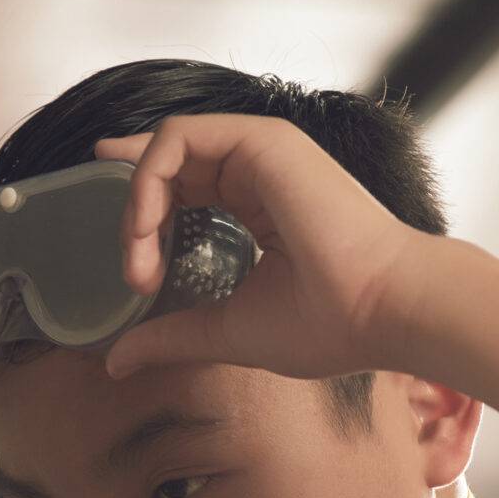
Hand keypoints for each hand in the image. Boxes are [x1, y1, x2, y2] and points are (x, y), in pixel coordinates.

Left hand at [97, 114, 433, 382]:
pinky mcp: (262, 141)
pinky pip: (179, 136)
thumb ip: (172, 336)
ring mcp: (262, 151)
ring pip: (167, 148)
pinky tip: (148, 226)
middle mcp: (261, 171)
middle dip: (134, 216)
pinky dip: (149, 177)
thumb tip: (116, 361)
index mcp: (261, 205)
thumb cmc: (327, 323)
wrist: (381, 310)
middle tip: (134, 273)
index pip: (187, 185)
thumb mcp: (227, 330)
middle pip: (170, 164)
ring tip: (139, 259)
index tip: (127, 250)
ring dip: (137, 203)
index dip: (143, 206)